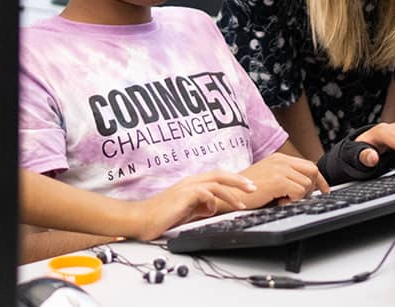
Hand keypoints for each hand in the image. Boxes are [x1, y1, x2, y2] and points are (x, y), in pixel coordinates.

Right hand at [132, 170, 256, 239]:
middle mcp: (191, 181)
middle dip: (239, 180)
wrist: (141, 219)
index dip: (234, 180)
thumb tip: (212, 208)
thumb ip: (199, 207)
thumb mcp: (186, 211)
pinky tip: (211, 210)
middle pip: (220, 174)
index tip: (248, 187)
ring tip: (242, 204)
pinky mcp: (183, 195)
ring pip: (215, 183)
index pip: (217, 177)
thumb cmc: (162, 216)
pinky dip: (212, 201)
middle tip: (254, 187)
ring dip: (231, 193)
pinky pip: (204, 193)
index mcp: (192, 183)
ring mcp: (187, 187)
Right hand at [237, 152, 327, 208]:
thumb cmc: (246, 192)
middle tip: (298, 199)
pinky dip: (293, 201)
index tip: (324, 190)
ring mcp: (279, 168)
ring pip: (307, 183)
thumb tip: (306, 188)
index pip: (308, 165)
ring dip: (299, 196)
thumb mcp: (268, 180)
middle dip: (312, 187)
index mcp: (279, 158)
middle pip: (312, 170)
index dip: (319, 180)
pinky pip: (299, 191)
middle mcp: (280, 160)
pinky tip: (279, 202)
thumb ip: (285, 178)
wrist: (229, 194)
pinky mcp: (278, 179)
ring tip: (282, 200)